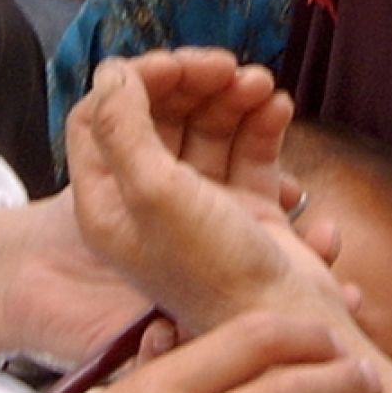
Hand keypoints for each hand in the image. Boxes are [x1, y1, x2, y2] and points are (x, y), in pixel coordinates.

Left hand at [66, 51, 342, 334]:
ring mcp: (200, 208)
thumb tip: (110, 71)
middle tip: (226, 67)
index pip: (101, 120)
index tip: (175, 66)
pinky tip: (278, 107)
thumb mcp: (155, 193)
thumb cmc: (215, 269)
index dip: (134, 83)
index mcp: (110, 205)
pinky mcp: (245, 212)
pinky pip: (248, 153)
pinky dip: (261, 125)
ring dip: (232, 99)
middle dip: (192, 85)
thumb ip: (124, 128)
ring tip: (260, 84)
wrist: (290, 325)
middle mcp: (149, 205)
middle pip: (157, 119)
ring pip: (207, 131)